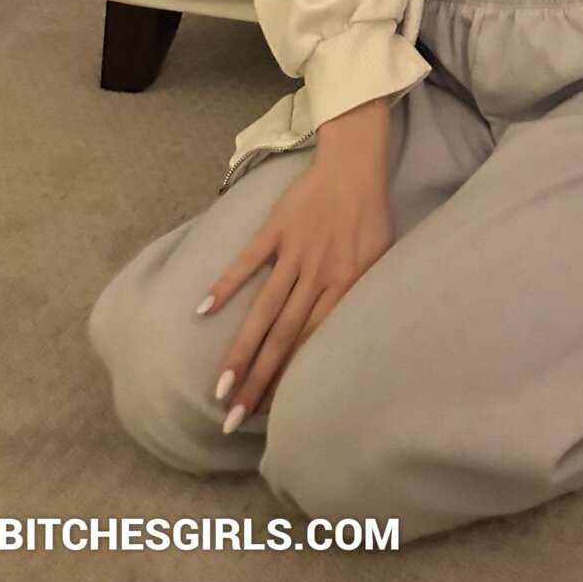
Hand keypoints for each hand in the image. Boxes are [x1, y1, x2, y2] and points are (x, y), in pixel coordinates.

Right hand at [196, 154, 393, 426]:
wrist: (354, 164)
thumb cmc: (370, 215)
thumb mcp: (380, 258)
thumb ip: (358, 294)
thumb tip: (344, 333)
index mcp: (345, 285)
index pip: (312, 343)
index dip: (289, 377)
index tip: (269, 411)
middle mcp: (317, 275)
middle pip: (283, 337)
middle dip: (258, 380)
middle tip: (234, 417)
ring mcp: (294, 252)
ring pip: (264, 310)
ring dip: (241, 349)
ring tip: (220, 385)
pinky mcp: (276, 229)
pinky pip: (248, 261)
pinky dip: (226, 284)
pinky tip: (202, 311)